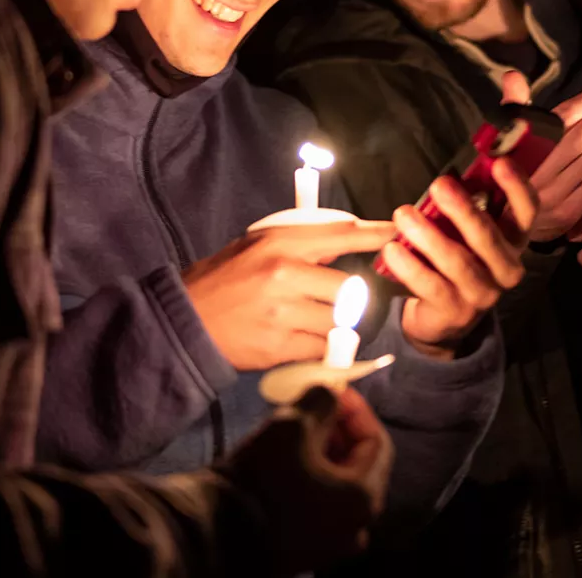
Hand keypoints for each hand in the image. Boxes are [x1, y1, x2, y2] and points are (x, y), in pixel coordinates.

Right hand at [185, 220, 395, 370]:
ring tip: (327, 323)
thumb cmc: (224, 279)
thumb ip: (299, 244)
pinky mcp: (280, 346)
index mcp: (280, 243)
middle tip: (351, 302)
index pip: (341, 234)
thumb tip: (345, 240)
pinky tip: (310, 340)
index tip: (395, 235)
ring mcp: (284, 313)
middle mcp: (285, 274)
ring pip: (340, 321)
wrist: (186, 321)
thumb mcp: (256, 246)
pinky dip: (324, 346)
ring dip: (341, 325)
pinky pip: (323, 347)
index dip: (374, 235)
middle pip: (350, 287)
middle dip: (356, 298)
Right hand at [221, 385, 393, 576]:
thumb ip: (322, 400)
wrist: (213, 532)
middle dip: (340, 431)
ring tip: (298, 432)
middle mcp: (357, 527)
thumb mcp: (293, 424)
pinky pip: (320, 506)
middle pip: (359, 466)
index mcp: (364, 499)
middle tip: (316, 408)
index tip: (334, 390)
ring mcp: (332, 544)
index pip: (376, 442)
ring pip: (338, 487)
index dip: (356, 410)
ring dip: (324, 454)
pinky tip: (287, 463)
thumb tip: (330, 393)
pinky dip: (312, 480)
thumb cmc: (261, 477)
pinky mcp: (306, 551)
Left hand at [380, 159, 537, 358]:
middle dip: (464, 210)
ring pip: (459, 262)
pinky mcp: (456, 312)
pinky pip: (432, 286)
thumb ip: (463, 206)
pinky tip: (392, 249)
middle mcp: (506, 268)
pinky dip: (411, 267)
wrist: (441, 315)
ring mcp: (484, 294)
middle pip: (490, 237)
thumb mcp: (463, 230)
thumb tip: (448, 177)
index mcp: (513, 241)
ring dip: (430, 236)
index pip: (527, 212)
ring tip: (404, 215)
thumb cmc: (454, 257)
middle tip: (439, 185)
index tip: (500, 162)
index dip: (517, 187)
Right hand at [500, 71, 581, 243]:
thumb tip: (513, 75)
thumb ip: (513, 109)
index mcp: (517, 155)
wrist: (496, 229)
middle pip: (581, 139)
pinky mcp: (569, 213)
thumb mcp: (500, 142)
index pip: (560, 122)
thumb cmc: (500, 176)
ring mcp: (555, 198)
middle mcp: (536, 177)